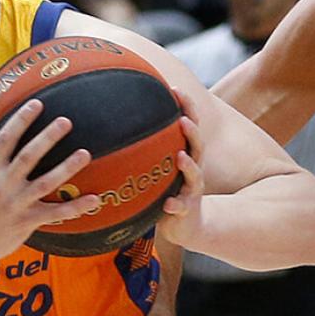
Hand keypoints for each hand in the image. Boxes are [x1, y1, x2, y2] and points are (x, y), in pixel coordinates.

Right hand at [0, 101, 100, 270]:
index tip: (36, 104)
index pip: (5, 140)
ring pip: (45, 183)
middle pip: (28, 157)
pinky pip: (55, 214)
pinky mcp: (27, 222)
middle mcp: (3, 185)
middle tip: (66, 121)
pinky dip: (76, 208)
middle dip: (47, 138)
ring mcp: (17, 204)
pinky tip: (95, 199)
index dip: (21, 121)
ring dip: (67, 168)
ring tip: (86, 153)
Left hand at [155, 89, 203, 248]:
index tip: (175, 89)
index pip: (189, 125)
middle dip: (192, 131)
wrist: (185, 226)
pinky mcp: (186, 210)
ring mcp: (192, 190)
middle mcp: (193, 169)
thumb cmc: (166, 191)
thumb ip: (147, 148)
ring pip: (195, 176)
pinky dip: (176, 204)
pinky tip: (169, 203)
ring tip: (181, 156)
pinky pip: (181, 207)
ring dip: (189, 165)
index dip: (186, 107)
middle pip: (198, 145)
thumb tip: (116, 120)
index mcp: (186, 154)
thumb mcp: (159, 168)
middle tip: (183, 119)